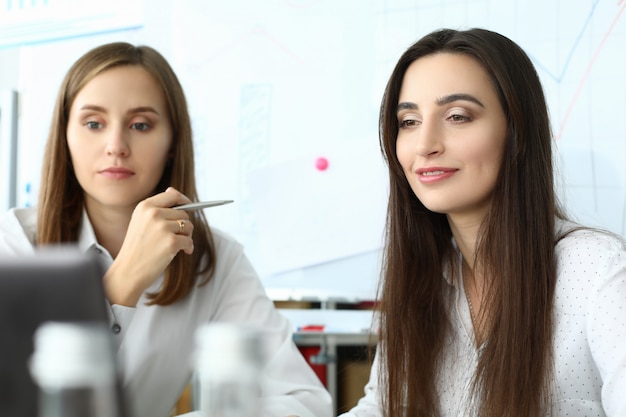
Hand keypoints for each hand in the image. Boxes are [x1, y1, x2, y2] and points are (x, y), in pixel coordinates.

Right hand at [103, 187, 194, 305]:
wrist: (127, 272)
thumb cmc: (135, 249)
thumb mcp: (140, 221)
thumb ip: (156, 208)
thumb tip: (173, 191)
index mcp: (145, 206)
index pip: (172, 195)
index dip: (184, 200)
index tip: (189, 206)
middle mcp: (153, 214)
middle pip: (184, 213)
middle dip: (184, 225)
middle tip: (178, 237)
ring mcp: (162, 227)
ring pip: (188, 226)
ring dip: (186, 237)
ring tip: (174, 246)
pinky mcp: (171, 242)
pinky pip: (189, 241)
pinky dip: (187, 248)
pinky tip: (179, 253)